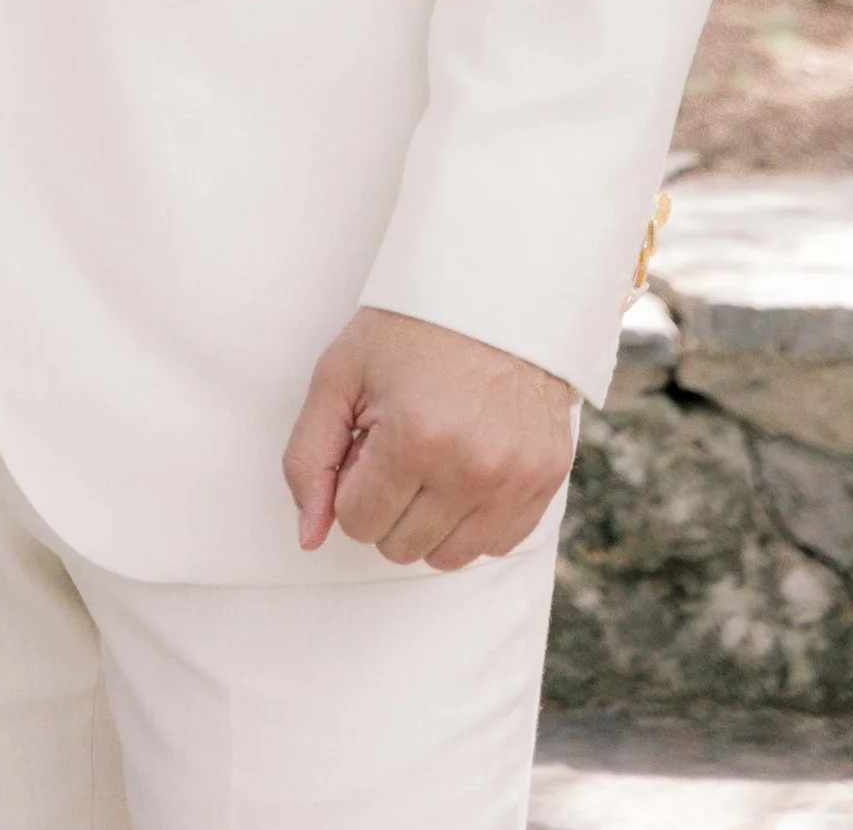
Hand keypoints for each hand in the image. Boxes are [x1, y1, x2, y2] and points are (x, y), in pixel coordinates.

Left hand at [282, 305, 573, 569]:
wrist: (491, 294)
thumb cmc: (408, 330)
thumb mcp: (339, 375)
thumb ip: (309, 459)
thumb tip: (308, 537)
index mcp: (413, 438)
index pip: (357, 522)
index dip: (351, 483)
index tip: (366, 440)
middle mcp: (470, 469)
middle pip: (400, 546)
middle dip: (385, 503)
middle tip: (396, 444)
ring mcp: (514, 479)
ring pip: (448, 557)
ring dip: (427, 520)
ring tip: (429, 458)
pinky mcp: (545, 481)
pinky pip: (497, 544)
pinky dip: (472, 520)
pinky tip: (464, 468)